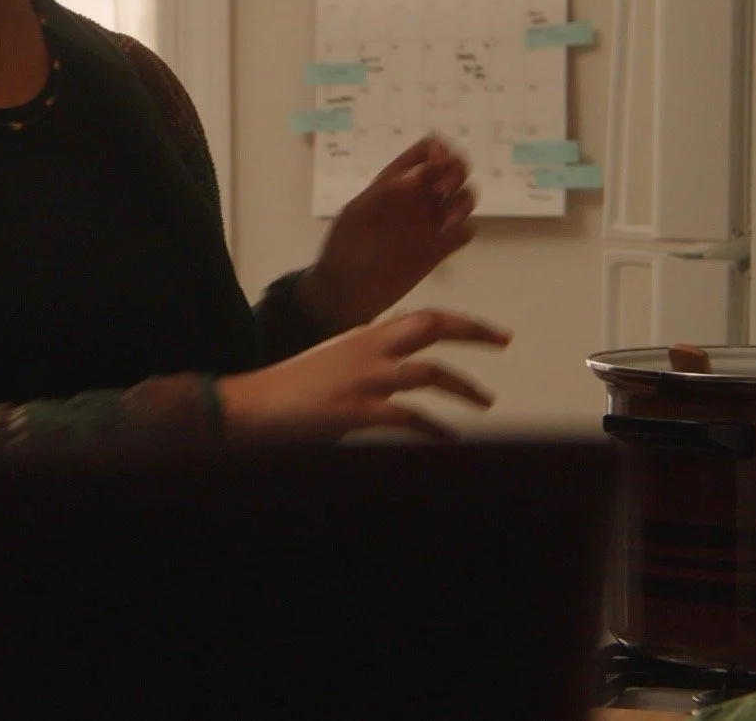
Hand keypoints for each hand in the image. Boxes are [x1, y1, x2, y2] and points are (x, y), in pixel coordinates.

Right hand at [215, 308, 508, 441]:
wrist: (252, 405)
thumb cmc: (291, 391)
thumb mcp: (335, 365)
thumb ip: (369, 362)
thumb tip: (401, 372)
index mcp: (363, 336)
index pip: (421, 317)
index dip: (462, 322)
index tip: (492, 332)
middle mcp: (368, 348)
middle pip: (431, 325)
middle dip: (472, 331)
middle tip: (502, 341)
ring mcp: (365, 378)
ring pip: (429, 372)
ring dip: (464, 387)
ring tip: (485, 401)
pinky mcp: (358, 409)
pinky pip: (410, 417)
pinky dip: (435, 429)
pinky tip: (450, 439)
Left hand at [298, 137, 477, 332]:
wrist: (343, 294)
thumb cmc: (344, 249)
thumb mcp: (357, 215)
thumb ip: (387, 192)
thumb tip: (420, 173)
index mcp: (395, 182)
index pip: (426, 150)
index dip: (438, 149)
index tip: (436, 162)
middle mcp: (416, 198)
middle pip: (453, 169)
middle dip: (456, 170)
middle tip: (440, 189)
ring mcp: (429, 224)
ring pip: (463, 198)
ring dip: (463, 201)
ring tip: (446, 219)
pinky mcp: (438, 251)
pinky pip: (465, 232)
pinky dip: (464, 230)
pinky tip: (447, 239)